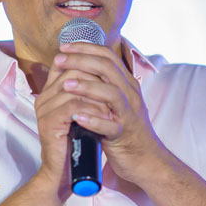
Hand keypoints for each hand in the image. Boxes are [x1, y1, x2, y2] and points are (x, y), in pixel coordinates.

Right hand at [33, 48, 115, 193]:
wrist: (64, 173)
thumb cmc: (77, 144)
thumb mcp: (84, 114)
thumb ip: (88, 95)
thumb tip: (107, 75)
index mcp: (50, 92)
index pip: (67, 63)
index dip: (89, 63)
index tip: (110, 75)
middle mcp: (43, 97)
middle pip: (71, 69)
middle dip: (96, 78)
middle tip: (115, 89)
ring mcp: (44, 110)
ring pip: (73, 86)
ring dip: (97, 95)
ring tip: (112, 106)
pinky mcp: (49, 123)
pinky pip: (73, 106)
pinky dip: (92, 110)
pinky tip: (105, 117)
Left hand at [50, 42, 162, 185]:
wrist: (145, 158)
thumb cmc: (124, 129)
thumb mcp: (114, 102)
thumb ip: (101, 85)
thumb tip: (76, 69)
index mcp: (126, 84)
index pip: (107, 56)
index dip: (85, 48)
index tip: (64, 47)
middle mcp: (130, 94)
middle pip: (107, 68)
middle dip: (81, 61)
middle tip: (60, 59)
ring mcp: (128, 114)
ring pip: (111, 94)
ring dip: (87, 87)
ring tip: (65, 85)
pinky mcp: (124, 135)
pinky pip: (110, 126)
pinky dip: (94, 121)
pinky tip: (77, 117)